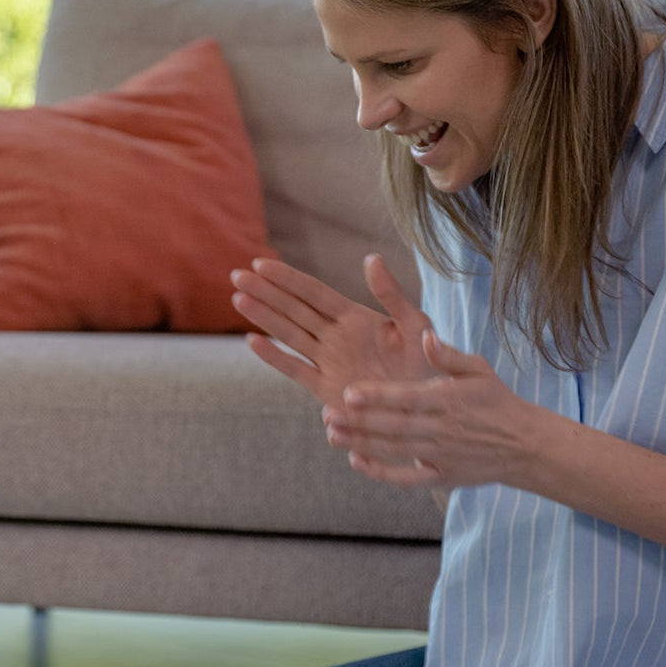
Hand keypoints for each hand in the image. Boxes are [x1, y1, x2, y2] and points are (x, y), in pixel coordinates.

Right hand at [230, 254, 433, 407]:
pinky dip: (274, 357)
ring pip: (288, 334)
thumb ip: (392, 295)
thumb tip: (371, 259)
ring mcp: (328, 362)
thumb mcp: (416, 324)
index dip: (287, 278)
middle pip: (293, 309)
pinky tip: (253, 341)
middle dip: (265, 292)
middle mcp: (336, 337)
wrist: (428, 407)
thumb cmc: (429, 364)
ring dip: (263, 317)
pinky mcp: (325, 389)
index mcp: (355, 317)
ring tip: (237, 298)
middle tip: (236, 274)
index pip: (313, 292)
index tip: (261, 263)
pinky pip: (295, 370)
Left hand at [323, 329, 540, 489]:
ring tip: (331, 435)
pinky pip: (407, 479)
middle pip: (394, 426)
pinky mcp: (442, 478)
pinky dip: (382, 473)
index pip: (407, 397)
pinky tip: (356, 461)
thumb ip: (449, 355)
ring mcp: (441, 456)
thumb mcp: (479, 370)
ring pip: (395, 450)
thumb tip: (426, 337)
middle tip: (327, 414)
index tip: (349, 392)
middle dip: (359, 421)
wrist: (525, 445)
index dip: (377, 396)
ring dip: (361, 443)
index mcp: (449, 399)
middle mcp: (443, 429)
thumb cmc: (496, 401)